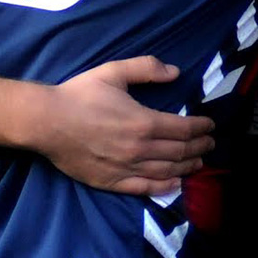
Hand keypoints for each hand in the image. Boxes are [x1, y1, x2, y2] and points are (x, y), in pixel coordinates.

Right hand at [31, 56, 214, 195]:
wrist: (46, 121)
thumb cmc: (79, 95)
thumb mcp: (114, 72)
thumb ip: (146, 69)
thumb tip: (175, 71)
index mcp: (144, 122)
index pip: (184, 129)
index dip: (202, 128)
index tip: (210, 126)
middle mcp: (140, 149)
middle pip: (180, 151)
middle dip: (200, 147)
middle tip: (210, 144)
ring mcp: (127, 168)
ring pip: (167, 171)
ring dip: (188, 166)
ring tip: (199, 162)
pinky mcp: (112, 182)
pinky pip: (145, 188)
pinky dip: (164, 187)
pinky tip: (175, 183)